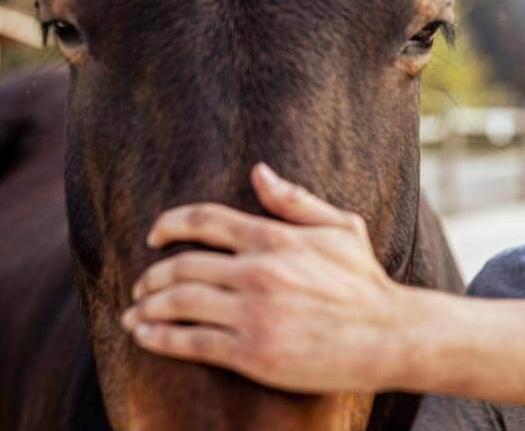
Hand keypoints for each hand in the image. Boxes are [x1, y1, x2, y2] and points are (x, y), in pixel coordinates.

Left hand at [122, 163, 410, 393]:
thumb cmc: (366, 282)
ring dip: (146, 307)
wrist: (389, 335)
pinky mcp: (253, 352)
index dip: (169, 225)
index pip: (204, 221)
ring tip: (134, 313)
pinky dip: (159, 338)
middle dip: (151, 275)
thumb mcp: (341, 228)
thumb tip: (259, 171)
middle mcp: (258, 270)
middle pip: (182, 266)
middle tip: (139, 285)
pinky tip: (146, 337)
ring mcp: (253, 312)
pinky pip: (191, 342)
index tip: (153, 236)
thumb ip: (295, 201)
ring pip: (178, 303)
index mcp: (275, 237)